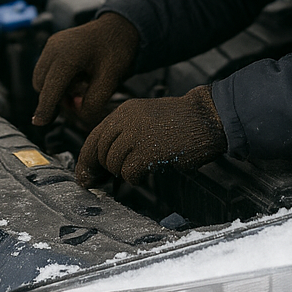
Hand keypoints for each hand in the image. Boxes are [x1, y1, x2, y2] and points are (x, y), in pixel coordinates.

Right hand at [31, 12, 139, 127]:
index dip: (45, 108)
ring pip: (41, 78)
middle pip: (41, 85)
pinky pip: (46, 70)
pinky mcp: (52, 45)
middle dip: (55, 98)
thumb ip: (94, 101)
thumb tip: (77, 112)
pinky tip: (76, 76)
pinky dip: (56, 79)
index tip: (39, 122)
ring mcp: (51, 45)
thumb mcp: (111, 79)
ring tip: (81, 85)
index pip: (51, 88)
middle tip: (80, 100)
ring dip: (55, 89)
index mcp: (68, 55)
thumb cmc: (117, 49)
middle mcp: (54, 48)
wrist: (119, 27)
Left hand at [76, 84, 227, 186]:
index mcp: (124, 111)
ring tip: (140, 167)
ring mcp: (136, 134)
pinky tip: (148, 171)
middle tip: (106, 179)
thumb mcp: (146, 118)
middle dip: (103, 169)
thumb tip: (103, 160)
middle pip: (100, 152)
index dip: (86, 158)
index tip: (84, 174)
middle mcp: (126, 120)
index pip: (94, 136)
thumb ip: (125, 132)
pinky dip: (136, 178)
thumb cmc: (181, 122)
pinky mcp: (149, 151)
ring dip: (123, 172)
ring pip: (113, 163)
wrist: (207, 116)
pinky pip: (129, 173)